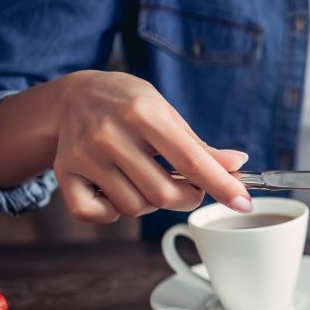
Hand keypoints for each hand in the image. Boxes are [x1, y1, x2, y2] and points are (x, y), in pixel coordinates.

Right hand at [52, 70, 251, 222]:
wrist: (75, 95)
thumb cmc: (131, 104)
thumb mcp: (168, 114)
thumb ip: (200, 146)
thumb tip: (237, 165)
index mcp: (143, 114)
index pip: (192, 161)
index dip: (222, 186)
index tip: (244, 203)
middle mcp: (110, 134)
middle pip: (164, 194)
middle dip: (187, 198)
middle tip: (187, 186)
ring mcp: (84, 155)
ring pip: (134, 207)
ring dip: (151, 204)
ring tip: (148, 179)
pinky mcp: (65, 172)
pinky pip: (96, 214)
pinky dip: (112, 213)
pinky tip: (117, 191)